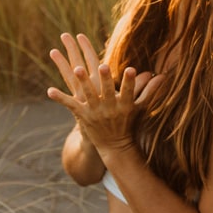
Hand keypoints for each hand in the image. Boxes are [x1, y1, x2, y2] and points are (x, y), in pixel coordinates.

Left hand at [47, 32, 161, 153]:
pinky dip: (59, 98)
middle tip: (102, 66)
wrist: (114, 147)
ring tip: (77, 68)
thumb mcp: (140, 108)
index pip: (128, 92)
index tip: (132, 69)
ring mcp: (94, 112)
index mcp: (124, 105)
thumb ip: (150, 91)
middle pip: (106, 92)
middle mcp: (109, 108)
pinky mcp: (82, 115)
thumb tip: (163, 75)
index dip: (130, 82)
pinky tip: (49, 90)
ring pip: (88, 95)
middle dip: (104, 79)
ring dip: (83, 82)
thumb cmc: (128, 123)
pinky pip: (70, 105)